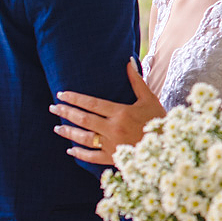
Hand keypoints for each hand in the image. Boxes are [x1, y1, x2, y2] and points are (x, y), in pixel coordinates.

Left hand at [50, 59, 164, 165]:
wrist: (168, 146)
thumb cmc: (159, 121)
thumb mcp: (150, 99)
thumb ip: (136, 81)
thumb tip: (128, 61)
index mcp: (121, 113)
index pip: (91, 103)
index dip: (75, 98)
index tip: (61, 94)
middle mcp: (113, 128)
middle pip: (83, 119)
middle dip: (66, 112)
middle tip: (53, 108)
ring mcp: (112, 145)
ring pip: (84, 138)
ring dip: (68, 132)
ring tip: (57, 127)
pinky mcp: (113, 159)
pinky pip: (92, 157)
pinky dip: (79, 154)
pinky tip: (70, 149)